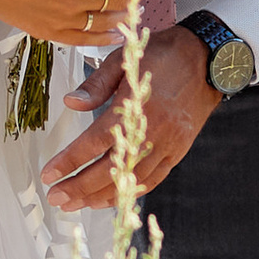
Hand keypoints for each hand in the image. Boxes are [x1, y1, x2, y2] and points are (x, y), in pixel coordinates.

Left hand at [39, 26, 219, 212]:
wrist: (209, 58)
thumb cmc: (165, 55)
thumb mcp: (123, 61)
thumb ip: (96, 85)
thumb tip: (70, 102)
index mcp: (134, 107)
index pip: (93, 143)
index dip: (69, 161)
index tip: (49, 174)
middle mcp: (151, 131)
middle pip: (109, 170)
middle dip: (79, 188)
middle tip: (56, 198)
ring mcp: (168, 144)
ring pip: (131, 180)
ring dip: (101, 196)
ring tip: (77, 204)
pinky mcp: (178, 150)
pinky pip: (153, 179)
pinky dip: (131, 192)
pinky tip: (112, 198)